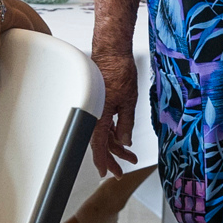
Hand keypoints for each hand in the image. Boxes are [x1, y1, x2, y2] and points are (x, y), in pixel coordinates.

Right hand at [88, 49, 139, 175]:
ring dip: (115, 144)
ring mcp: (95, 107)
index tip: (107, 173)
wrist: (112, 50)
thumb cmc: (118, 70)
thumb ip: (126, 124)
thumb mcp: (129, 101)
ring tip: (129, 154)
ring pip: (102, 133)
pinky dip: (112, 131)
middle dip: (113, 157)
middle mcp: (93, 113)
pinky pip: (103, 122)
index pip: (98, 145)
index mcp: (98, 115)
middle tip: (122, 169)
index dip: (103, 161)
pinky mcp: (99, 101)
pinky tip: (121, 136)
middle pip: (100, 142)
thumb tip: (125, 141)